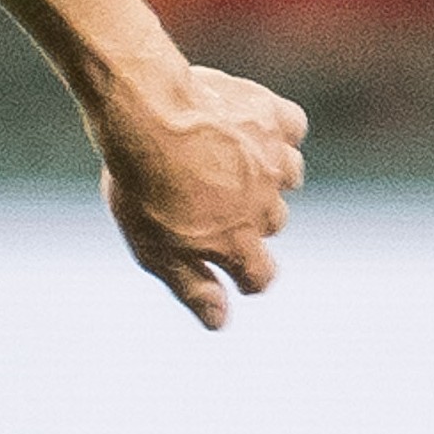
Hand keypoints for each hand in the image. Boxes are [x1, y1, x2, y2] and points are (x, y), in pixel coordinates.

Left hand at [94, 62, 307, 329]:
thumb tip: (221, 323)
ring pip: (288, 175)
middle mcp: (266, 206)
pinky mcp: (273, 117)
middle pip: (274, 222)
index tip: (229, 262)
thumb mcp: (154, 249)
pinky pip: (291, 129)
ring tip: (226, 157)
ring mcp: (274, 160)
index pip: (262, 277)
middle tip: (209, 194)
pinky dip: (276, 130)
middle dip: (249, 215)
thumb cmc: (142, 183)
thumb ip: (192, 288)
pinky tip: (246, 124)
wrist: (145, 109)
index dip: (246, 275)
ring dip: (266, 172)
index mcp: (238, 243)